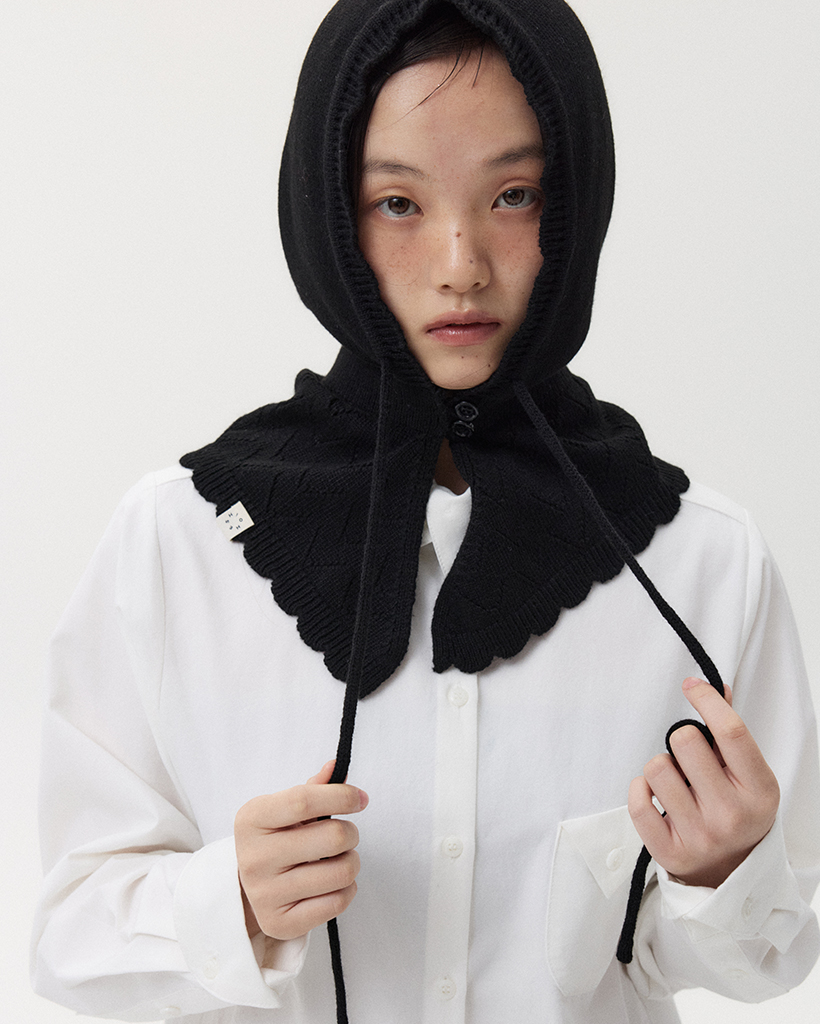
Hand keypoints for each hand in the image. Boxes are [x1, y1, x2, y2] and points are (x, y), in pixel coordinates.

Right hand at [235, 760, 367, 939]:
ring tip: (339, 859)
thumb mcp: (283, 808)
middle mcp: (254, 857)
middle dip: (351, 833)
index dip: (341, 796)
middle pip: (332, 837)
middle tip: (345, 836)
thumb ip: (312, 788)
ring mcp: (265, 894)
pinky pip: (338, 902)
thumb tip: (334, 766)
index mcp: (252, 819)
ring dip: (351, 862)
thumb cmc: (274, 838)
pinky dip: (346, 889)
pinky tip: (332, 883)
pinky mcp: (280, 923)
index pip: (304, 800)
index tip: (361, 799)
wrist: (245, 886)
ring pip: (341, 872)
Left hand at [628, 678, 779, 888]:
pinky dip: (640, 790)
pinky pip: (638, 802)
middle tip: (688, 758)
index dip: (707, 700)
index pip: (731, 731)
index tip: (692, 687)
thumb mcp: (747, 773)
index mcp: (759, 790)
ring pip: (656, 767)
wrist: (731, 870)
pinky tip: (654, 794)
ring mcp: (701, 836)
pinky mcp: (671, 853)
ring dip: (660, 767)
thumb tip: (715, 687)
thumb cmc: (736, 809)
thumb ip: (730, 732)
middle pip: (685, 742)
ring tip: (676, 782)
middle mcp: (732, 815)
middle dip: (681, 740)